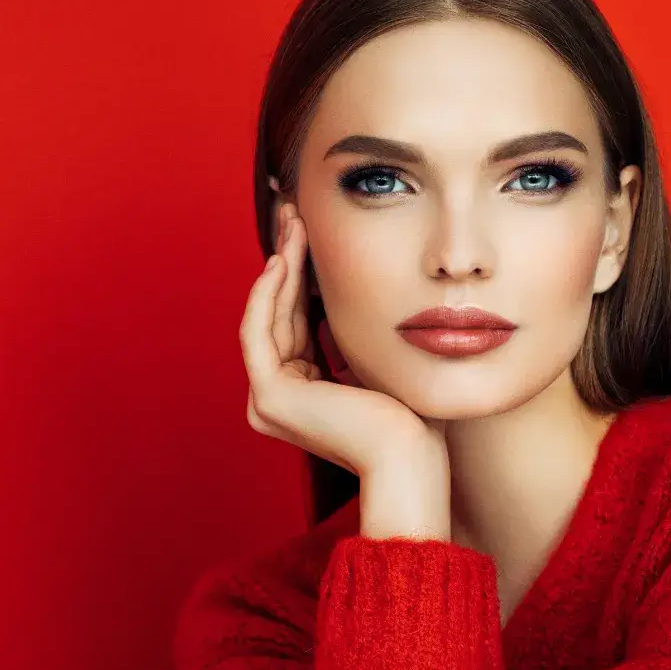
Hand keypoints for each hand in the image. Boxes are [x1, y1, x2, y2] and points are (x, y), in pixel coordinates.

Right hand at [239, 202, 448, 484]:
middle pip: (278, 314)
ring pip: (268, 316)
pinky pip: (259, 332)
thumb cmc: (409, 416)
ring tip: (294, 224)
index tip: (310, 231)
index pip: (296, 321)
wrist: (412, 455)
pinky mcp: (270, 396)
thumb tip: (351, 288)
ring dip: (280, 266)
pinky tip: (285, 259)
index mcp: (301, 392)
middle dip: (287, 260)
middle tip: (294, 214)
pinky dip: (268, 294)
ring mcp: (268, 400)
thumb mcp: (374, 360)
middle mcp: (276, 397)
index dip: (300, 275)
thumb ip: (351, 333)